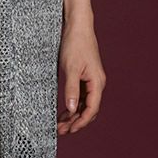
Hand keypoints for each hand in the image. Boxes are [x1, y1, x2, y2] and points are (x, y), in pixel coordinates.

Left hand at [56, 16, 105, 134]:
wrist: (77, 26)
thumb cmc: (75, 44)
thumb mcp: (70, 67)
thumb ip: (71, 89)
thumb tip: (72, 109)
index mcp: (97, 82)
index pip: (92, 108)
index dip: (81, 122)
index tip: (70, 131)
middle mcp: (97, 83)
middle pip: (89, 109)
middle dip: (76, 122)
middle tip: (61, 131)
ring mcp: (91, 80)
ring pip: (84, 104)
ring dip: (74, 115)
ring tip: (60, 125)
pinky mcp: (84, 76)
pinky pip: (80, 96)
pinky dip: (73, 105)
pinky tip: (64, 111)